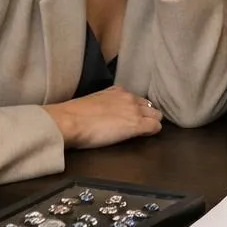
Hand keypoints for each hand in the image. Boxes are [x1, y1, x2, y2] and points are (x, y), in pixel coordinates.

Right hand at [43, 85, 162, 149]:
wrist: (70, 120)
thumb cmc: (74, 114)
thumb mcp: (93, 101)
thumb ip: (106, 103)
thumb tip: (106, 111)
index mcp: (118, 91)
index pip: (137, 99)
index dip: (137, 109)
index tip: (133, 117)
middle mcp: (129, 98)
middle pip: (150, 106)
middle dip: (147, 115)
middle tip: (140, 126)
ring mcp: (134, 111)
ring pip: (156, 115)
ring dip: (152, 122)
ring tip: (144, 132)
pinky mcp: (136, 125)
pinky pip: (155, 126)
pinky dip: (153, 131)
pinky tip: (147, 136)